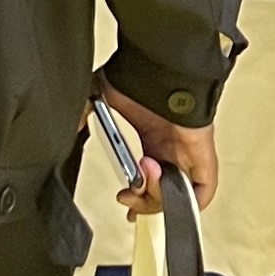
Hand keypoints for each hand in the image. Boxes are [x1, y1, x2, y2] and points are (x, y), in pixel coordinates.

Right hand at [96, 79, 217, 213]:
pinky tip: (164, 195)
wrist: (162, 73)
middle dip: (142, 203)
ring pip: (176, 194)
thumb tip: (71, 126)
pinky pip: (202, 192)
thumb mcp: (102, 96)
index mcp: (153, 138)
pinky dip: (186, 202)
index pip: (147, 175)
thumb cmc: (140, 78)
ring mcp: (187, 155)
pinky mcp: (203, 159)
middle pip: (160, 190)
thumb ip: (84, 112)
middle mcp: (171, 149)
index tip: (124, 197)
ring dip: (154, 198)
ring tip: (140, 180)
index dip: (137, 192)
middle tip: (126, 197)